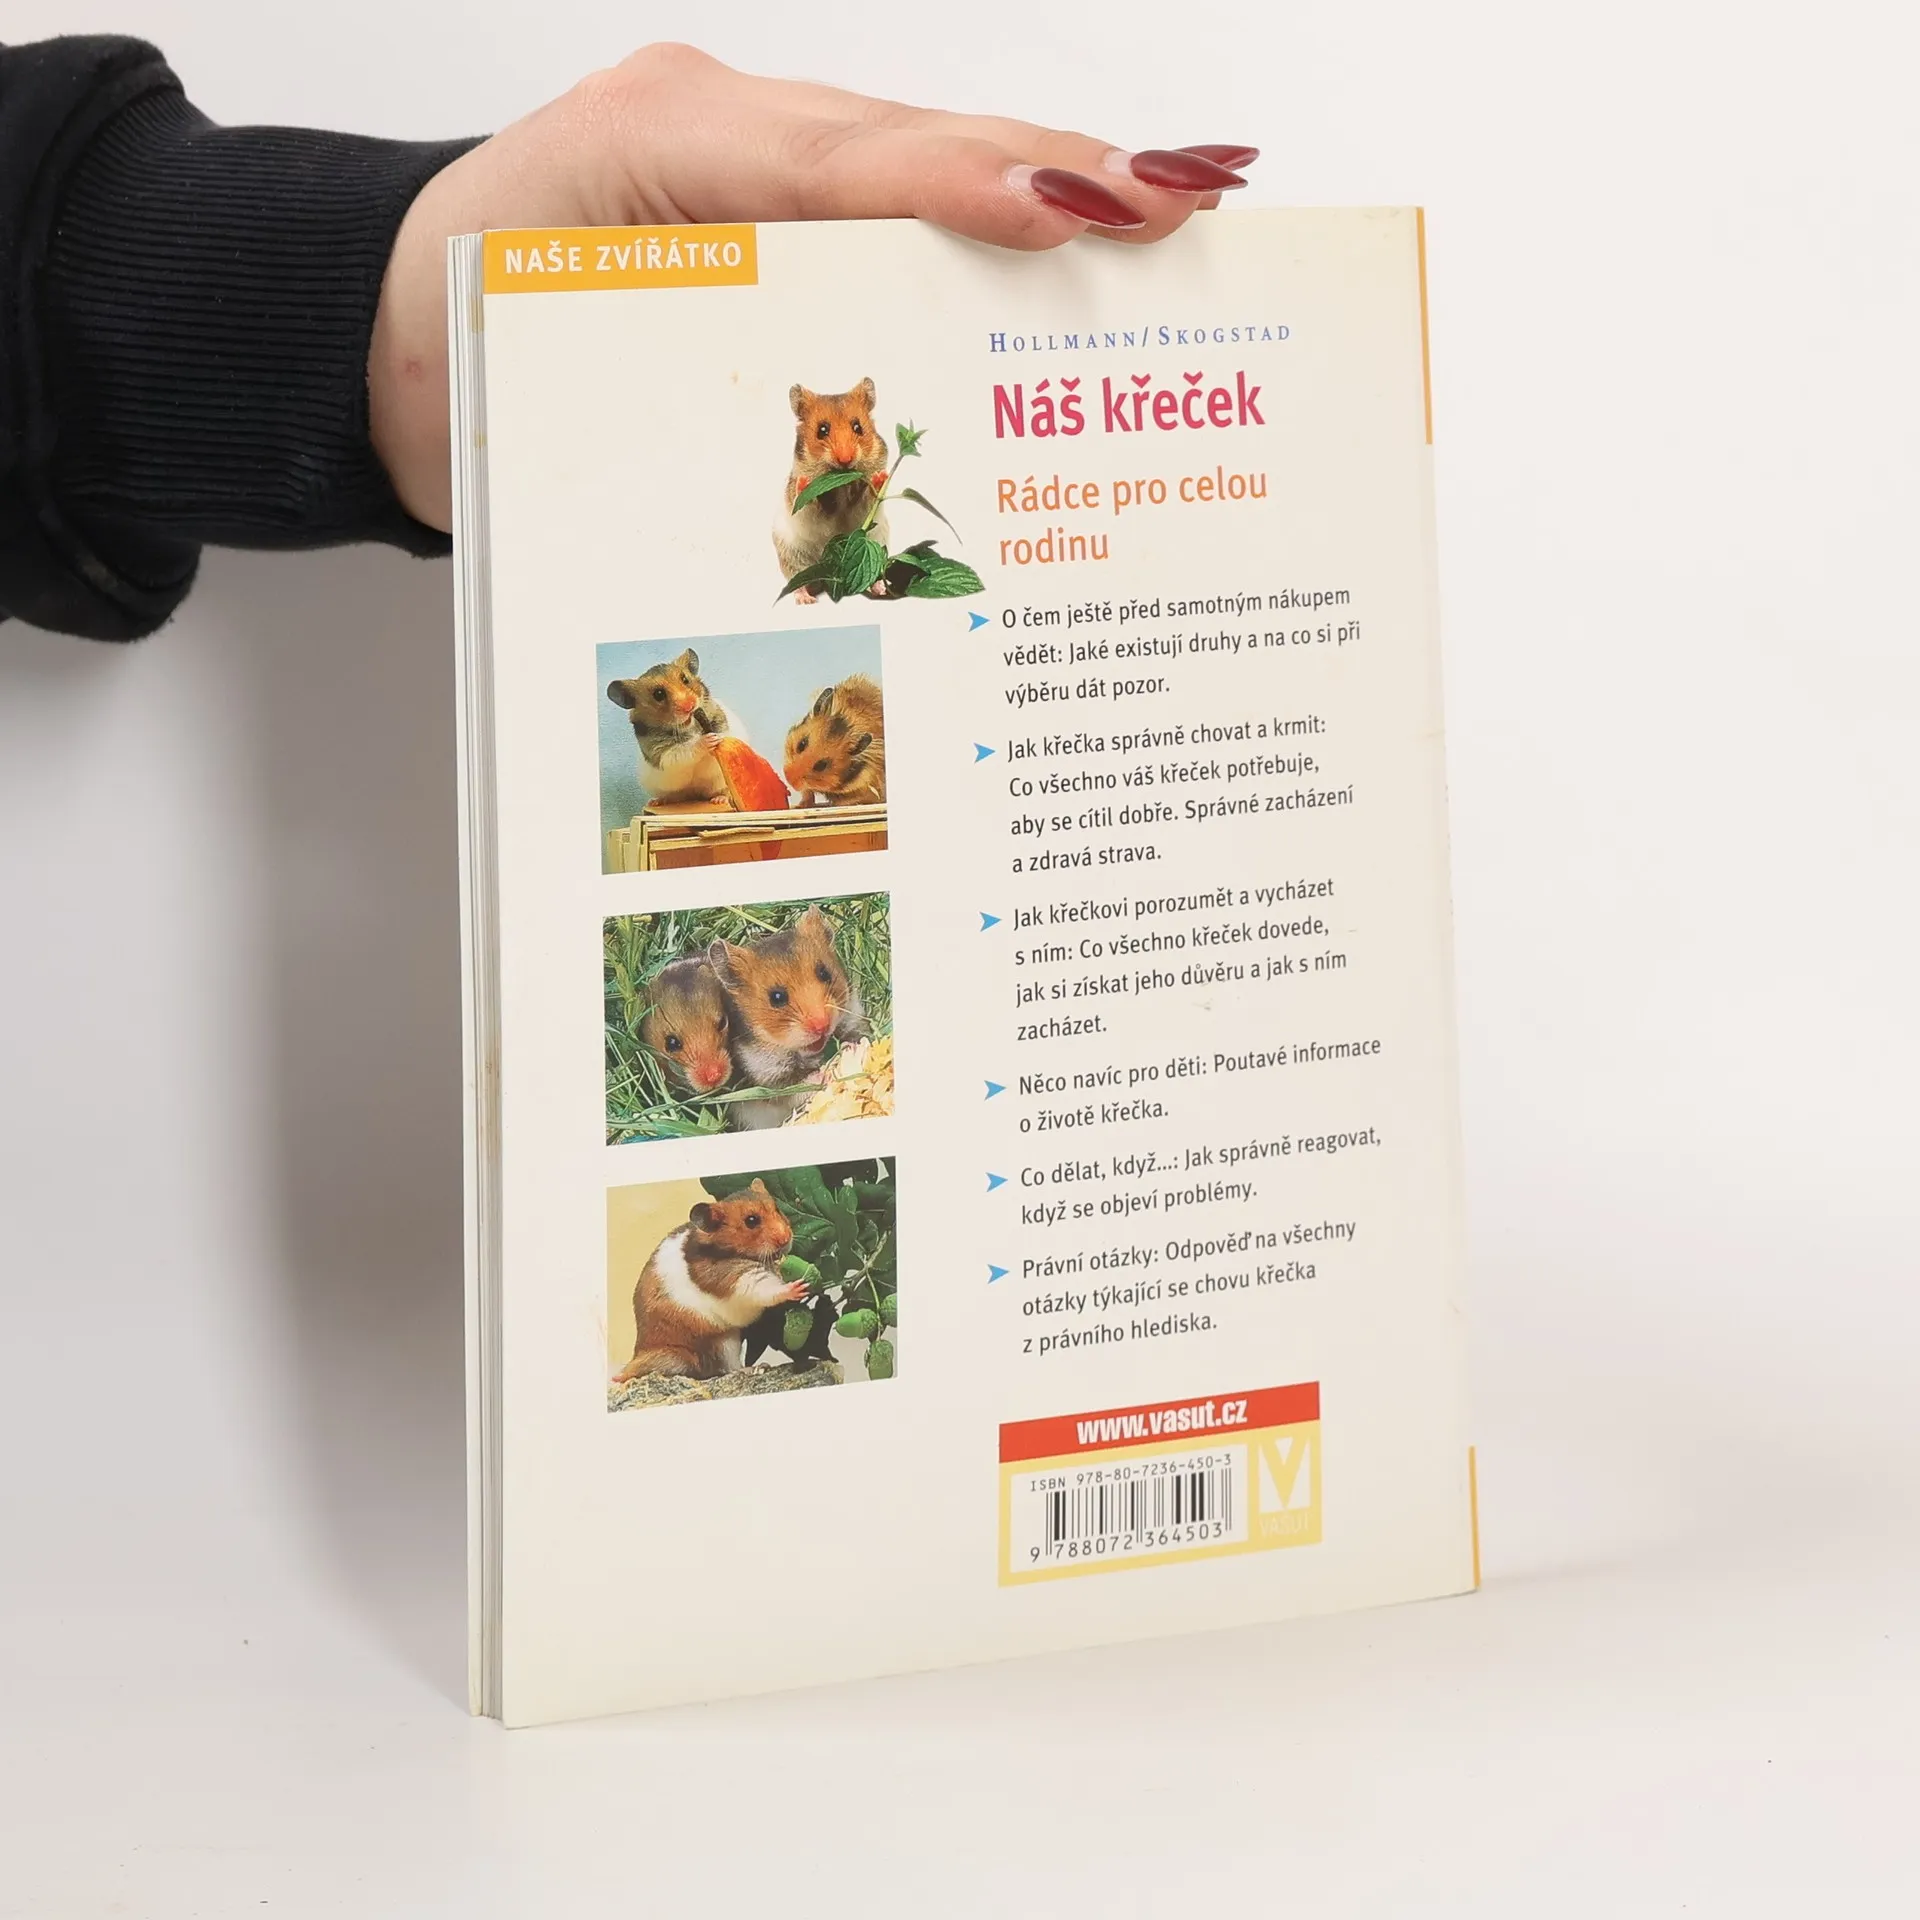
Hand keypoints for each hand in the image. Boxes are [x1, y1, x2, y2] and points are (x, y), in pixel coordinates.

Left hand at [369, 45, 1255, 528]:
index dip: (964, 181)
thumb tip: (832, 424)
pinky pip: (890, 203)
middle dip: (1058, 170)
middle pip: (915, 142)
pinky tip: (1079, 236)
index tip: (1076, 208)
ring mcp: (751, 156)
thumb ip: (673, 363)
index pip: (840, 159)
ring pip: (921, 162)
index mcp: (660, 145)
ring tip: (1176, 204)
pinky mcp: (768, 201)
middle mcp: (723, 131)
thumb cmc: (451, 341)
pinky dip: (989, 217)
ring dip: (1051, 186)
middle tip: (1186, 198)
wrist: (383, 328)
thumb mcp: (542, 356)